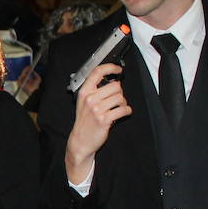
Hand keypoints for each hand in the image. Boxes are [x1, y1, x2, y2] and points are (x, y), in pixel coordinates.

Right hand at [65, 63, 131, 182]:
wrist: (80, 140)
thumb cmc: (84, 121)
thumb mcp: (84, 102)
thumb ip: (94, 91)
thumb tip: (111, 80)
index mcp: (84, 92)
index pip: (97, 72)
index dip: (110, 67)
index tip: (118, 69)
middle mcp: (90, 99)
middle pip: (115, 86)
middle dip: (119, 92)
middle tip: (116, 99)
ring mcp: (97, 109)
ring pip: (120, 98)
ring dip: (123, 103)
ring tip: (118, 108)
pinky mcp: (104, 119)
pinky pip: (123, 110)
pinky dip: (127, 111)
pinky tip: (123, 113)